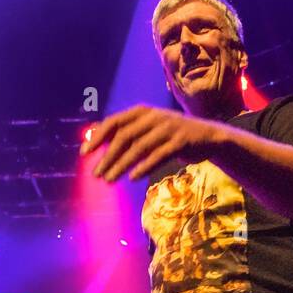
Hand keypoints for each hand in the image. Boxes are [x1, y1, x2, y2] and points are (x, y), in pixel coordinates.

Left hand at [80, 105, 217, 182]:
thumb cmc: (171, 135)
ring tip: (110, 180)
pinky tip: (133, 178)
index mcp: (142, 112)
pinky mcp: (180, 142)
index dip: (98, 137)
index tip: (85, 153)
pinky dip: (144, 167)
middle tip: (97, 174)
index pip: (114, 122)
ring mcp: (167, 129)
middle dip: (108, 157)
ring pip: (139, 148)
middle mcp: (153, 117)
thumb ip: (125, 131)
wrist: (208, 136)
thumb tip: (95, 137)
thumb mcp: (148, 128)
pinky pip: (158, 156)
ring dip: (121, 165)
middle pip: (124, 136)